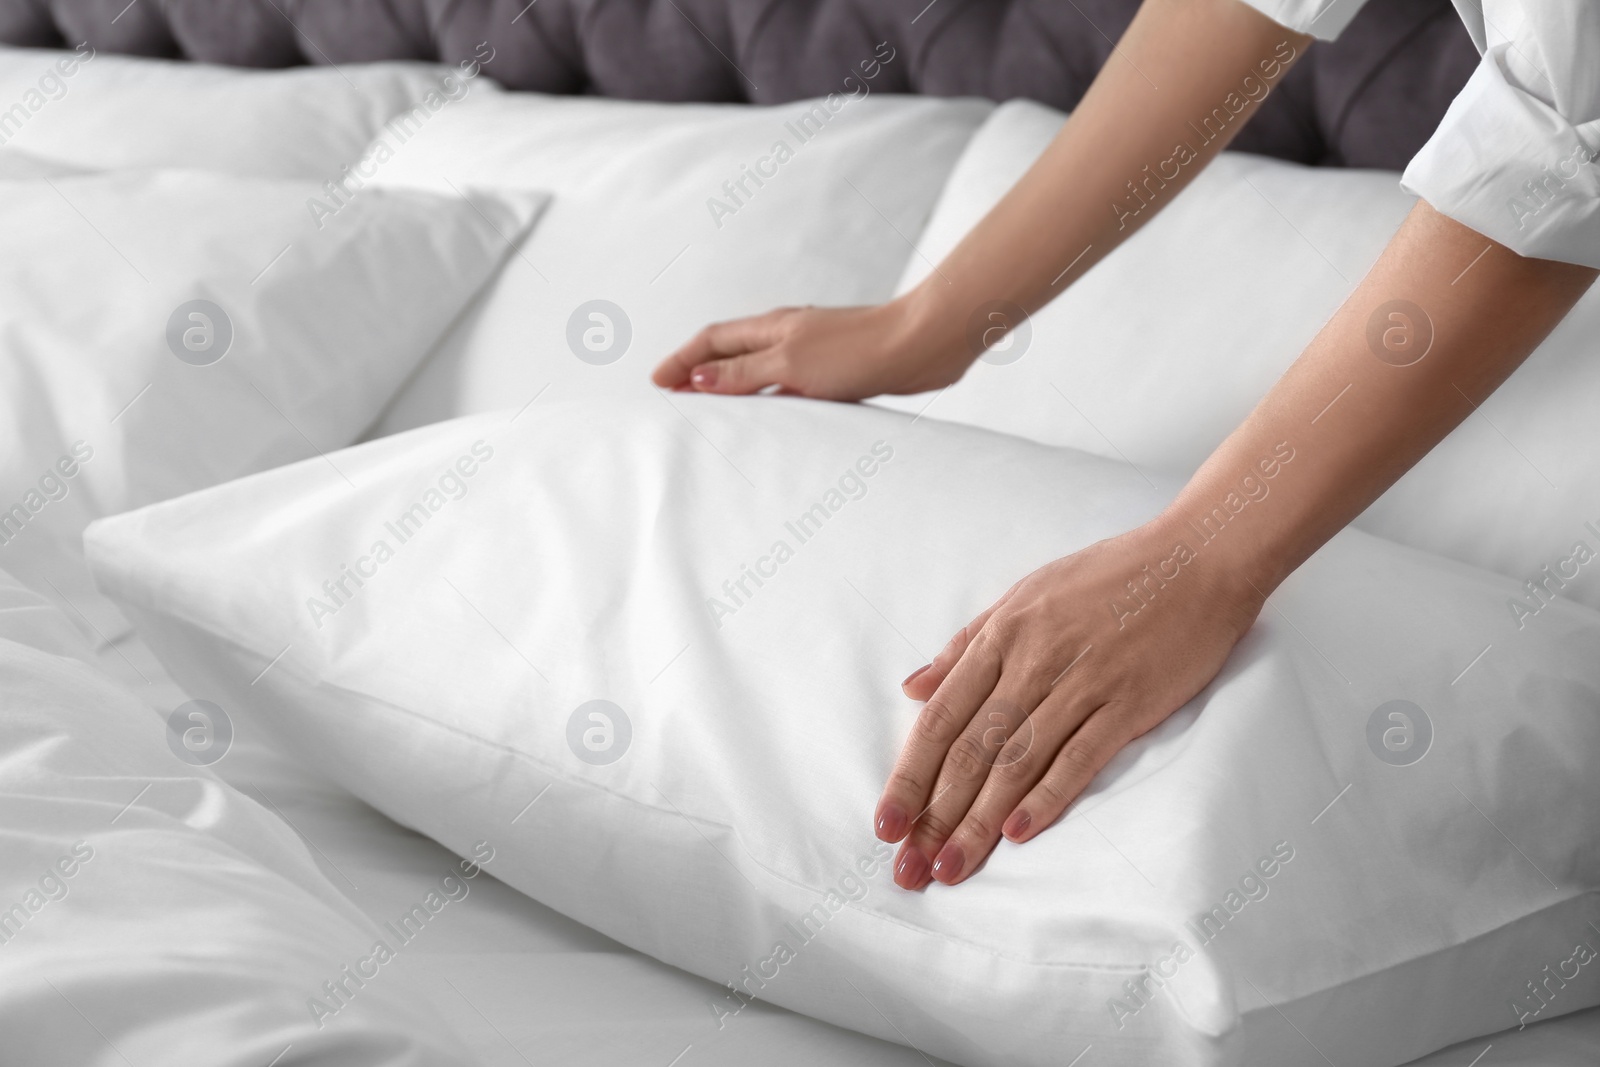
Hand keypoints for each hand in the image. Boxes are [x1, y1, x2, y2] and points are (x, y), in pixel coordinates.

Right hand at [650, 301, 968, 401]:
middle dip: (699, 371)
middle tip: (673, 395)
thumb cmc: (859, 349)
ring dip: (732, 386)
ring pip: (759, 369)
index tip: (657, 382)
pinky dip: (768, 399)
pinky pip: (788, 386)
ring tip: (711, 410)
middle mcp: (789, 335)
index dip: (682, 360)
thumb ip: (744, 373)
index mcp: (772, 327)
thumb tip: (698, 379)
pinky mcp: (837, 371)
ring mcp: (813, 352)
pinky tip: (772, 418)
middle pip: (731, 352)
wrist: (921, 346)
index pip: (712, 340)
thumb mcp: (790, 362)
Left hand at [873, 519, 1265, 888]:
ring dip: (980, 821)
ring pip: (1018, 761)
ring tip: (952, 867)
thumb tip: (913, 686)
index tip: (885, 824)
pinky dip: (1048, 795)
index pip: (941, 718)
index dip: (909, 775)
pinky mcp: (1130, 702)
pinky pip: (1081, 755)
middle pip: (972, 749)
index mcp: (1003, 635)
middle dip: (935, 815)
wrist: (1197, 559)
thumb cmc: (1109, 576)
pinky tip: (1018, 833)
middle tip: (909, 868)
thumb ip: (968, 644)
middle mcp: (1033, 660)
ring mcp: (1083, 682)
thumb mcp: (1025, 594)